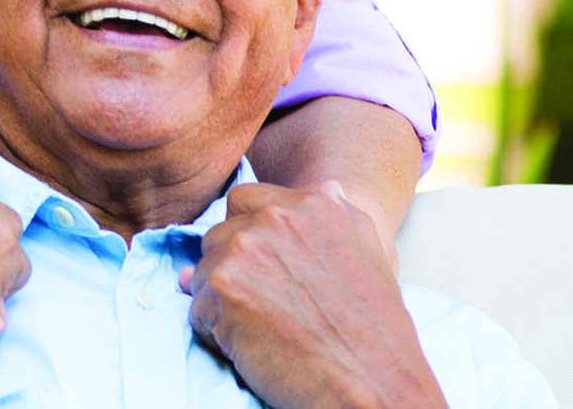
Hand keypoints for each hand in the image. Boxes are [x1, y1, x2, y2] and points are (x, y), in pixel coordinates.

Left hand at [180, 180, 444, 408]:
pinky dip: (215, 331)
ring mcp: (244, 249)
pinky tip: (252, 346)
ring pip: (202, 271)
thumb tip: (325, 186)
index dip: (246, 236)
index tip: (264, 270)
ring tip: (262, 328)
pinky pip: (196, 307)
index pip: (244, 201)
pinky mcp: (223, 288)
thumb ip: (341, 215)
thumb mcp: (372, 253)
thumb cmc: (375, 330)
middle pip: (217, 234)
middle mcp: (274, 217)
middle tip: (263, 304)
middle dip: (229, 267)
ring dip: (221, 300)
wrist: (373, 385)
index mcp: (310, 204)